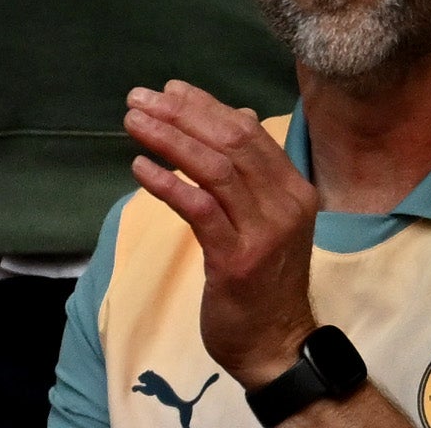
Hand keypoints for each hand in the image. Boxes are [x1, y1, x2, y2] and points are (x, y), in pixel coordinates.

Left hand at [122, 84, 318, 380]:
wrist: (274, 341)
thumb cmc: (264, 281)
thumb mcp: (265, 221)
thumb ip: (252, 174)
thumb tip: (235, 117)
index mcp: (295, 188)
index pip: (250, 133)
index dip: (208, 107)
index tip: (170, 89)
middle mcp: (286, 201)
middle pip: (233, 143)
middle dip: (184, 115)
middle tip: (141, 98)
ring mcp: (264, 229)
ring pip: (217, 169)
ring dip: (171, 140)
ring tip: (134, 123)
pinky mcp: (237, 257)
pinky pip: (201, 210)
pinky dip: (170, 184)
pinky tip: (142, 167)